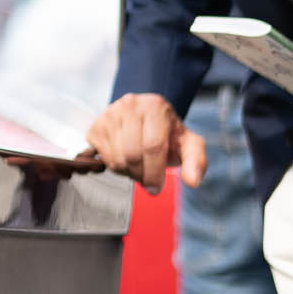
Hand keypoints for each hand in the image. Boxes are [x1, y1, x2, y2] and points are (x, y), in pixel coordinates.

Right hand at [83, 93, 205, 194]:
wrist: (146, 119)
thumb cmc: (168, 134)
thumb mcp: (188, 144)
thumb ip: (196, 161)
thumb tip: (193, 181)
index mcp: (155, 106)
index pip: (152, 146)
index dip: (155, 172)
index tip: (157, 188)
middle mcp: (130, 105)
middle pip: (132, 154)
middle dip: (142, 174)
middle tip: (149, 178)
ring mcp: (109, 114)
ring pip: (117, 158)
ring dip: (129, 172)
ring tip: (140, 166)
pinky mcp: (96, 126)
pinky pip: (104, 159)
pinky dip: (116, 167)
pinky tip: (126, 160)